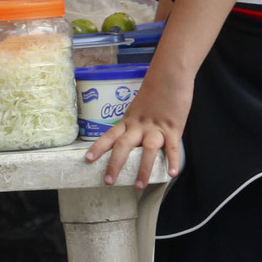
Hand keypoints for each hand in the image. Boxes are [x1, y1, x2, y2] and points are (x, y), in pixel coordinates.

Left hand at [83, 69, 187, 188]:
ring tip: (139, 186)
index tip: (87, 160)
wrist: (170, 75)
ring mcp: (156, 127)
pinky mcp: (173, 127)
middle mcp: (140, 125)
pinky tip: (171, 173)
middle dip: (115, 164)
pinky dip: (173, 160)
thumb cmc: (154, 92)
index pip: (110, 135)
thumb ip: (135, 125)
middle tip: (108, 181)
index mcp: (129, 120)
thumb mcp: (138, 109)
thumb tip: (131, 141)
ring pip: (148, 150)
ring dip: (143, 169)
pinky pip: (173, 147)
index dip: (98, 147)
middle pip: (124, 146)